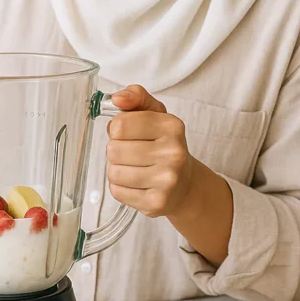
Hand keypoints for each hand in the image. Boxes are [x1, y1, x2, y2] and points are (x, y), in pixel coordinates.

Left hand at [105, 84, 194, 217]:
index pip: (120, 125)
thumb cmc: (164, 145)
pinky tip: (136, 184)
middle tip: (132, 153)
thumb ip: (136, 97)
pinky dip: (121, 187)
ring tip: (134, 168)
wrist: (186, 184)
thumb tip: (117, 98)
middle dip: (116, 150)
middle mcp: (173, 153)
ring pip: (114, 172)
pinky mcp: (156, 202)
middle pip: (114, 150)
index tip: (128, 133)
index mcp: (172, 126)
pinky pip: (117, 192)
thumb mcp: (155, 115)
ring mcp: (166, 180)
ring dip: (117, 170)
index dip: (117, 129)